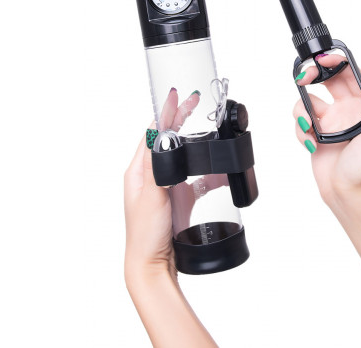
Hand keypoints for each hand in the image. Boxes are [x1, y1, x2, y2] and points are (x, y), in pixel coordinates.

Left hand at [124, 88, 199, 277]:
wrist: (153, 264)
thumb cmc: (145, 235)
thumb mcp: (151, 198)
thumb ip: (158, 169)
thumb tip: (166, 140)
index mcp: (138, 171)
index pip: (153, 133)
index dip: (165, 113)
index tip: (177, 95)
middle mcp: (151, 175)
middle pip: (168, 139)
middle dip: (182, 120)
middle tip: (196, 103)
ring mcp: (166, 185)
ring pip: (184, 157)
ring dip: (198, 145)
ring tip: (211, 133)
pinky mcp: (178, 197)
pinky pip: (196, 178)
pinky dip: (209, 173)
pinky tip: (221, 173)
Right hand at [293, 53, 360, 202]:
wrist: (347, 191)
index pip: (348, 75)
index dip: (336, 62)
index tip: (322, 60)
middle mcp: (345, 109)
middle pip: (324, 80)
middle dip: (311, 76)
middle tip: (302, 78)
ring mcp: (328, 121)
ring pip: (306, 101)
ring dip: (302, 111)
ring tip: (309, 127)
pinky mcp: (313, 132)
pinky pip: (299, 121)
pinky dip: (301, 131)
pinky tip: (311, 144)